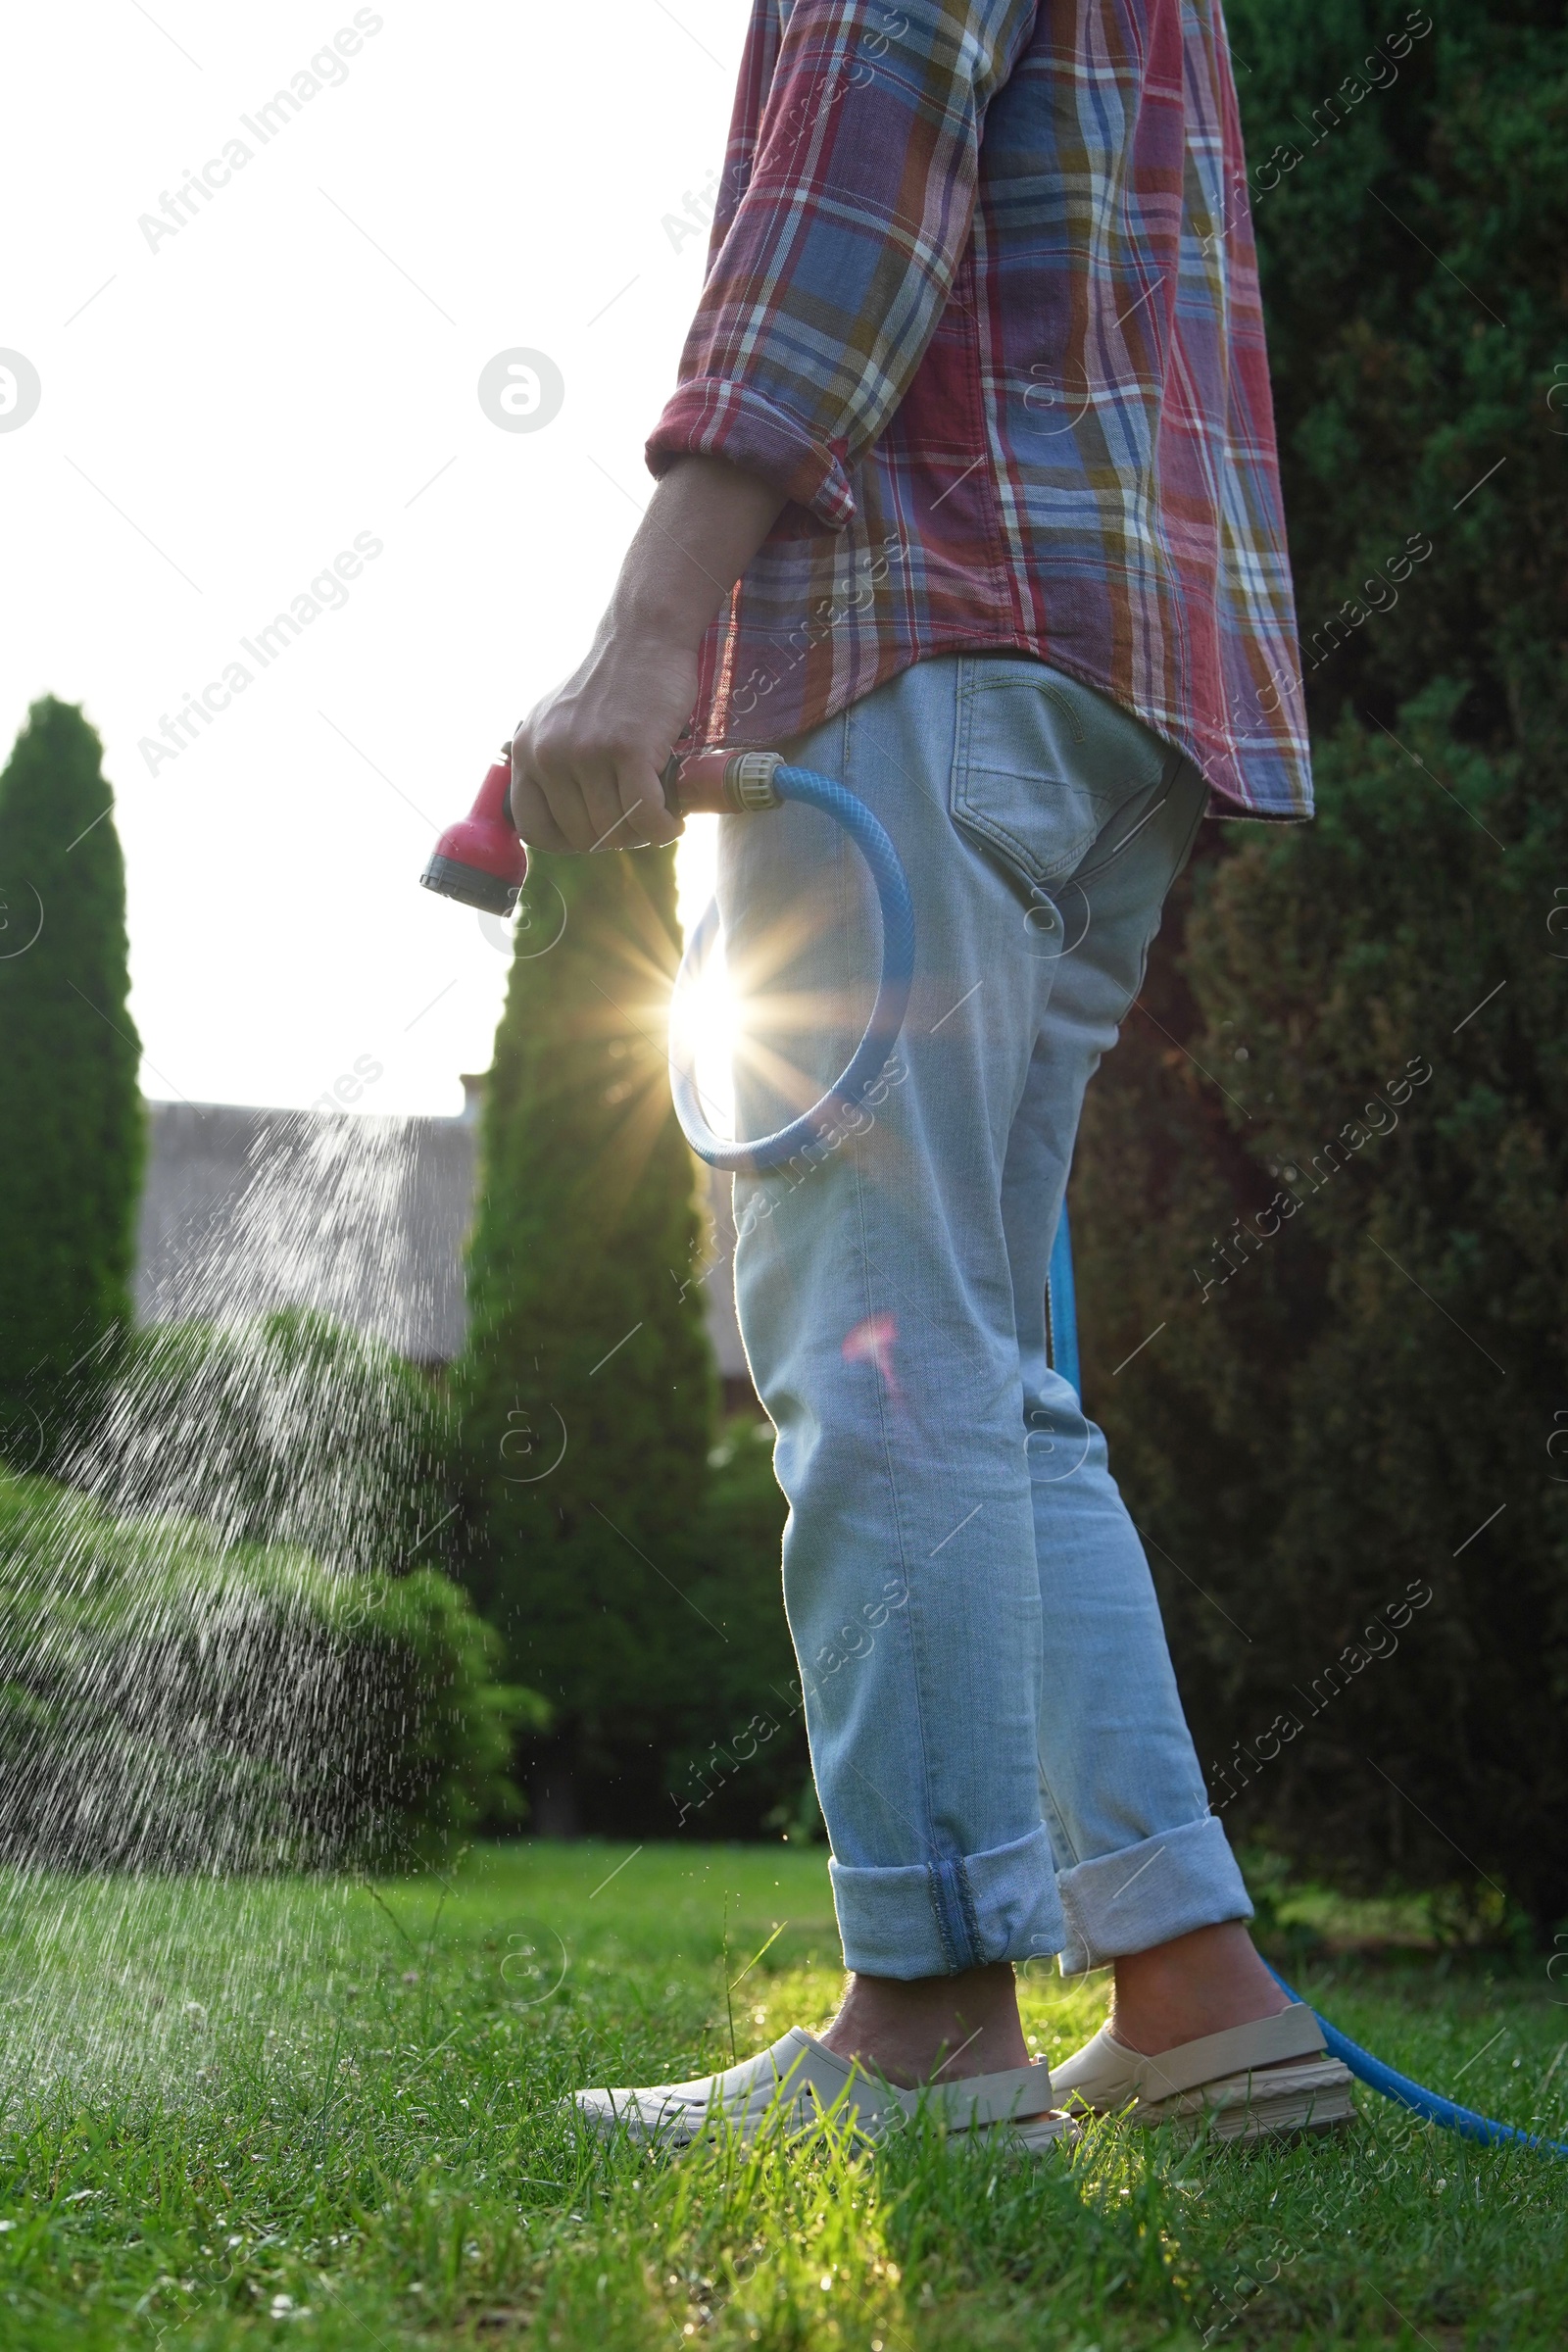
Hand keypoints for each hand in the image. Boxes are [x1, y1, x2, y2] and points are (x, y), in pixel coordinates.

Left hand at [508, 455, 785, 853]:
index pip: (535, 828)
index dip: (569, 843)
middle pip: (581, 835)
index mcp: (527, 749)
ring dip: (643, 834)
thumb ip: (552, 764)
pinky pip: (645, 816)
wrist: (643, 638)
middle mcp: (549, 753)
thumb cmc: (612, 686)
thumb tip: (567, 826)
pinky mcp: (627, 750)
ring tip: (660, 818)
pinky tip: (673, 821)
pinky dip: (662, 828)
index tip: (598, 833)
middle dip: (615, 837)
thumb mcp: (560, 721)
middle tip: (640, 821)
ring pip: (615, 828)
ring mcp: (586, 752)